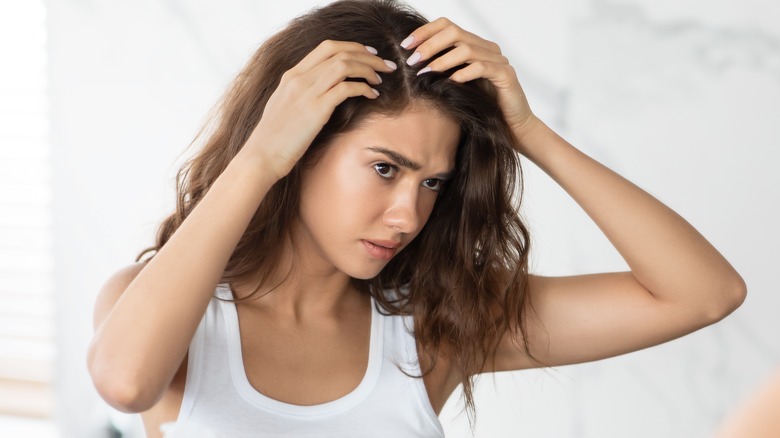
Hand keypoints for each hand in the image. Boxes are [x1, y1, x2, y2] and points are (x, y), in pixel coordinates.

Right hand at [244, 40, 396, 180]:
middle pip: (340, 52)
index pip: (326, 47)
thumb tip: (325, 91)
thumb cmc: (275, 138)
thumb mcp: (285, 106)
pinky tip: (372, 95)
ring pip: (345, 65)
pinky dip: (363, 88)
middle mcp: (299, 78)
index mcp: (292, 75)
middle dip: (366, 54)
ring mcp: (307, 92)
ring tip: (380, 79)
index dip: (352, 46)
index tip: (368, 53)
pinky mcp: (316, 109)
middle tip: (384, 63)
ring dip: (368, 68)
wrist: (262, 155)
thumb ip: (303, 93)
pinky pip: (346, 88)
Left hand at [401, 18, 539, 145]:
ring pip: (466, 50)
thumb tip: (412, 63)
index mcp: (475, 45)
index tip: (405, 45)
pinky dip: (462, 74)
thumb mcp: (456, 85)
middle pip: (454, 32)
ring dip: (441, 60)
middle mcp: (487, 48)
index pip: (448, 26)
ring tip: (425, 73)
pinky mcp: (505, 75)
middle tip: (413, 60)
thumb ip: (442, 70)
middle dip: (429, 45)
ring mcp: (498, 60)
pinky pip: (481, 68)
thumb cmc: (481, 106)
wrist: (511, 126)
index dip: (425, 32)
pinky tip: (450, 82)